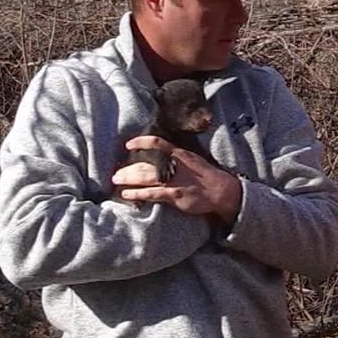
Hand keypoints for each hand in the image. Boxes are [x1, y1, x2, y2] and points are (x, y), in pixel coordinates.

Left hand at [113, 136, 241, 223]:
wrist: (222, 191)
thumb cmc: (206, 176)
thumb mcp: (193, 160)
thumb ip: (177, 158)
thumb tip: (161, 158)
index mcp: (180, 154)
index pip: (157, 143)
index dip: (141, 142)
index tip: (128, 144)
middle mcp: (175, 165)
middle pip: (146, 164)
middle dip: (129, 168)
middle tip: (116, 172)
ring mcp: (175, 181)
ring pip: (146, 178)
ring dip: (129, 179)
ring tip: (115, 181)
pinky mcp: (175, 195)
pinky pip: (152, 194)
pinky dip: (138, 194)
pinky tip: (127, 194)